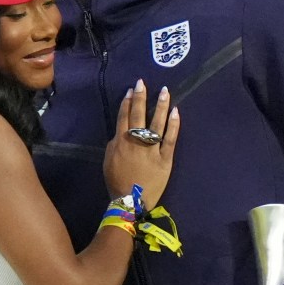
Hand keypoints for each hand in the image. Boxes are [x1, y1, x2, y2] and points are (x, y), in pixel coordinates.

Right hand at [103, 79, 179, 208]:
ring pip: (157, 123)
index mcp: (121, 142)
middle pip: (139, 115)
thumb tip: (120, 132)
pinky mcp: (165, 158)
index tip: (132, 90)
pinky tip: (176, 111)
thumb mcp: (107, 161)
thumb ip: (113, 144)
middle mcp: (136, 142)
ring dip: (160, 105)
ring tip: (165, 91)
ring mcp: (152, 149)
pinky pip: (170, 139)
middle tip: (143, 82)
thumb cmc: (117, 182)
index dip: (128, 102)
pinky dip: (173, 125)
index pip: (124, 117)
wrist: (130, 202)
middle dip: (141, 97)